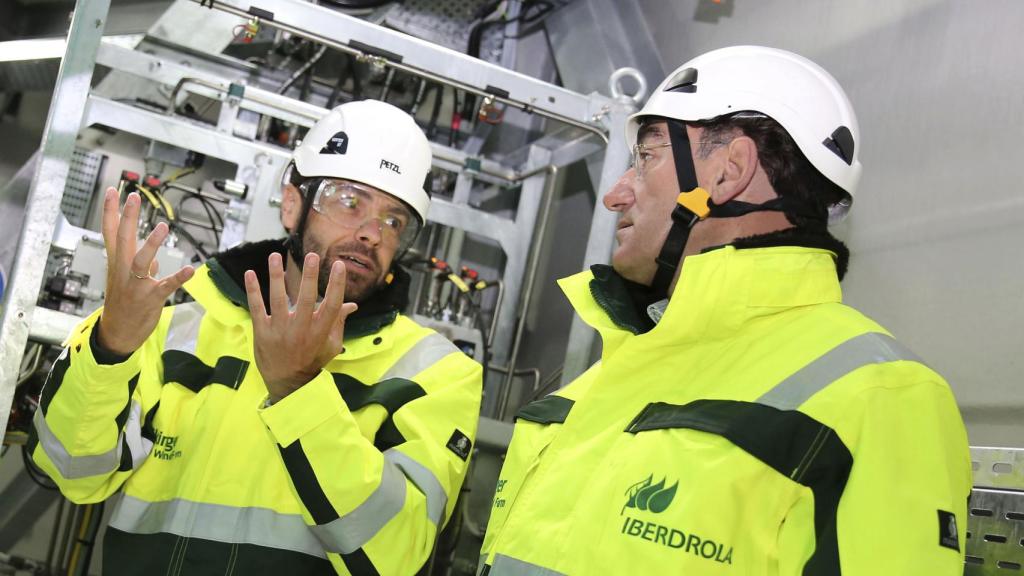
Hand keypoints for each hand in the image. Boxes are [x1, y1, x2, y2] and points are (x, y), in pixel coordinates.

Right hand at [97, 188, 194, 355]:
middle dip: (127, 217)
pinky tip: (190, 269)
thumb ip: (140, 266)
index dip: (111, 212)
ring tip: (162, 226)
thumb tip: (153, 258)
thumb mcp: (126, 281)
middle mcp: (123, 271)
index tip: (113, 191)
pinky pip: (166, 286)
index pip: (111, 233)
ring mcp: (136, 285)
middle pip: (123, 239)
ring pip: (141, 260)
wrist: (117, 334)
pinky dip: (178, 277)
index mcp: (117, 264)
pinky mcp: (150, 298)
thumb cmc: (123, 305)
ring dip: (151, 244)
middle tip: (133, 196)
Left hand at [244, 251, 357, 401]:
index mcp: (320, 332)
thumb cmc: (312, 360)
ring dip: (276, 277)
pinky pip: (256, 308)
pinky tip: (250, 273)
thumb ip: (339, 322)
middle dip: (310, 276)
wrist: (287, 382)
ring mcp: (280, 331)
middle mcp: (301, 330)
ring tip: (275, 256)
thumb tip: (352, 304)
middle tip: (312, 256)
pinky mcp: (262, 332)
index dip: (337, 285)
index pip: (332, 305)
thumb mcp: (331, 345)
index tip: (339, 265)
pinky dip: (253, 290)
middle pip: (307, 299)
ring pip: (278, 299)